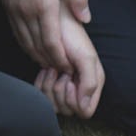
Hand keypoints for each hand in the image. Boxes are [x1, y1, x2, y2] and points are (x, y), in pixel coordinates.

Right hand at [0, 0, 90, 70]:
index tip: (69, 67)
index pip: (51, 42)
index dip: (60, 58)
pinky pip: (16, 32)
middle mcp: (27, 12)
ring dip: (37, 56)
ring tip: (50, 64)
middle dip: (50, 62)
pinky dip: (25, 44)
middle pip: (37, 47)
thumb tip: (86, 20)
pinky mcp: (7, 6)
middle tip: (61, 71)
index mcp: (45, 5)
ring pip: (25, 42)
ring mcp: (14, 10)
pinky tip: (33, 48)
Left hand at [33, 2, 103, 117]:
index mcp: (94, 85)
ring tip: (52, 69)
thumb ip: (90, 84)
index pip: (85, 111)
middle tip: (60, 72)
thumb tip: (84, 108)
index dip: (75, 101)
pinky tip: (45, 70)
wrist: (55, 23)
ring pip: (53, 105)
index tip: (70, 81)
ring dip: (49, 87)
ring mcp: (64, 87)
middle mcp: (81, 89)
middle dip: (60, 92)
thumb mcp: (86, 58)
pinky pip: (42, 96)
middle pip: (67, 110)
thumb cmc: (73, 37)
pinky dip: (40, 84)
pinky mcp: (50, 82)